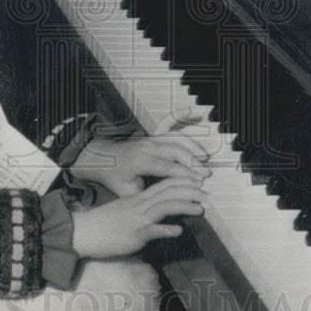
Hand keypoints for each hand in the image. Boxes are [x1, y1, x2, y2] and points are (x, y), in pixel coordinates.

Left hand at [69, 111, 211, 196]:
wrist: (103, 160)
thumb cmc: (116, 178)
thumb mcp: (128, 192)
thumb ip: (147, 194)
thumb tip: (167, 199)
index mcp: (140, 161)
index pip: (167, 167)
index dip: (184, 174)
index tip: (198, 181)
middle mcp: (146, 146)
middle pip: (175, 151)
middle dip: (193, 163)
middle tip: (207, 174)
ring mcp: (150, 138)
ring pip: (175, 139)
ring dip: (192, 147)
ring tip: (205, 158)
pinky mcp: (152, 135)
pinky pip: (166, 123)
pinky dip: (178, 116)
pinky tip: (189, 111)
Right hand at [71, 176, 206, 257]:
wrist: (83, 232)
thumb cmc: (104, 225)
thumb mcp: (126, 212)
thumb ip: (143, 210)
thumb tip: (160, 214)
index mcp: (139, 199)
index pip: (165, 185)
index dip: (184, 183)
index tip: (200, 184)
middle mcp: (140, 205)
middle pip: (169, 192)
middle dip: (191, 191)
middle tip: (209, 195)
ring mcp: (137, 219)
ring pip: (164, 207)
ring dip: (184, 207)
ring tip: (201, 209)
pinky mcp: (133, 234)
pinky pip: (152, 230)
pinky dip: (166, 229)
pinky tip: (179, 230)